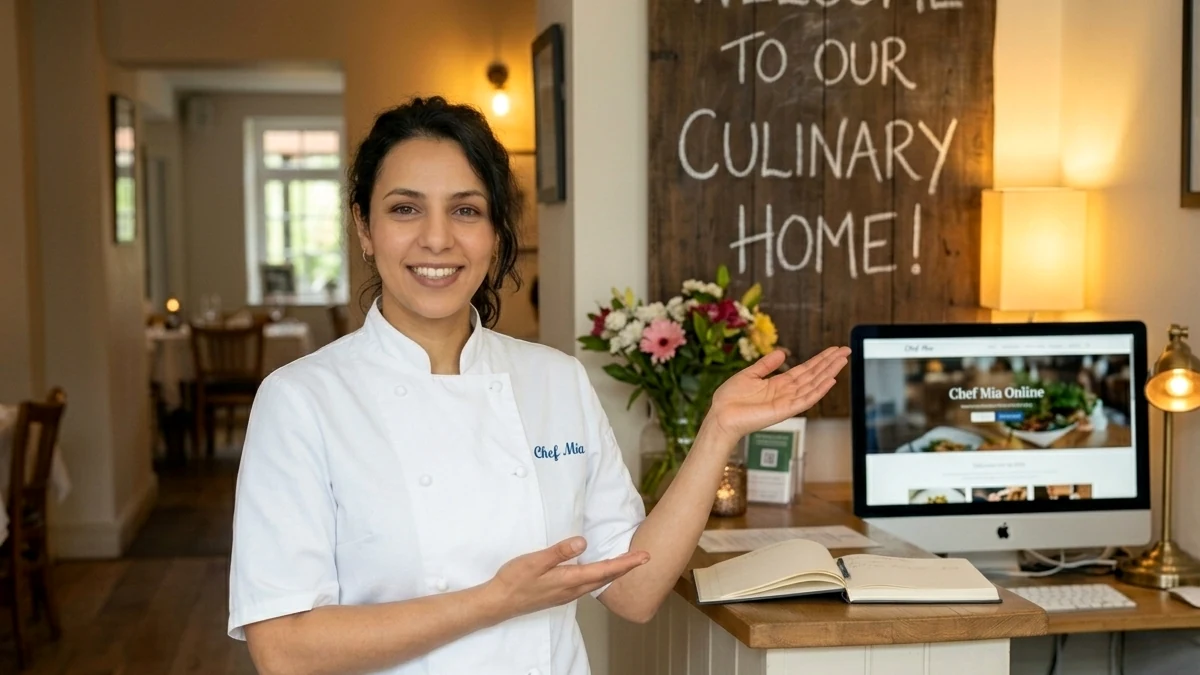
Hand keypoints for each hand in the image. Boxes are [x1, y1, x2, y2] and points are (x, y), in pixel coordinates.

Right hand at [483, 537, 649, 621]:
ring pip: (598, 582)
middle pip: (607, 578)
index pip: (606, 570)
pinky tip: (599, 571)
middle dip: (627, 567)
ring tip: (627, 562)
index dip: (627, 563)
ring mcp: (567, 594)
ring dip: (615, 572)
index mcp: (570, 580)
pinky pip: (588, 585)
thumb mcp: (535, 561)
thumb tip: (583, 542)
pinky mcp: (561, 594)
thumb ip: (559, 552)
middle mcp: (573, 590)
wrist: (500, 603)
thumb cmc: (515, 580)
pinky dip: (601, 576)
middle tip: (644, 557)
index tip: (645, 556)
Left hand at [707, 346, 850, 442]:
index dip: (820, 360)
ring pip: (813, 385)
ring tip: (842, 361)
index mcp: (778, 384)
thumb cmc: (730, 399)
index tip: (833, 350)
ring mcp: (787, 402)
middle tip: (846, 351)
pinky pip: (806, 400)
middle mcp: (786, 392)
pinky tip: (830, 380)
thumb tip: (782, 353)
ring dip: (829, 373)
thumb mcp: (749, 375)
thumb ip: (766, 365)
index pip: (805, 370)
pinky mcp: (784, 411)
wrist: (720, 415)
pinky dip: (819, 390)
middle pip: (813, 375)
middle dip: (830, 363)